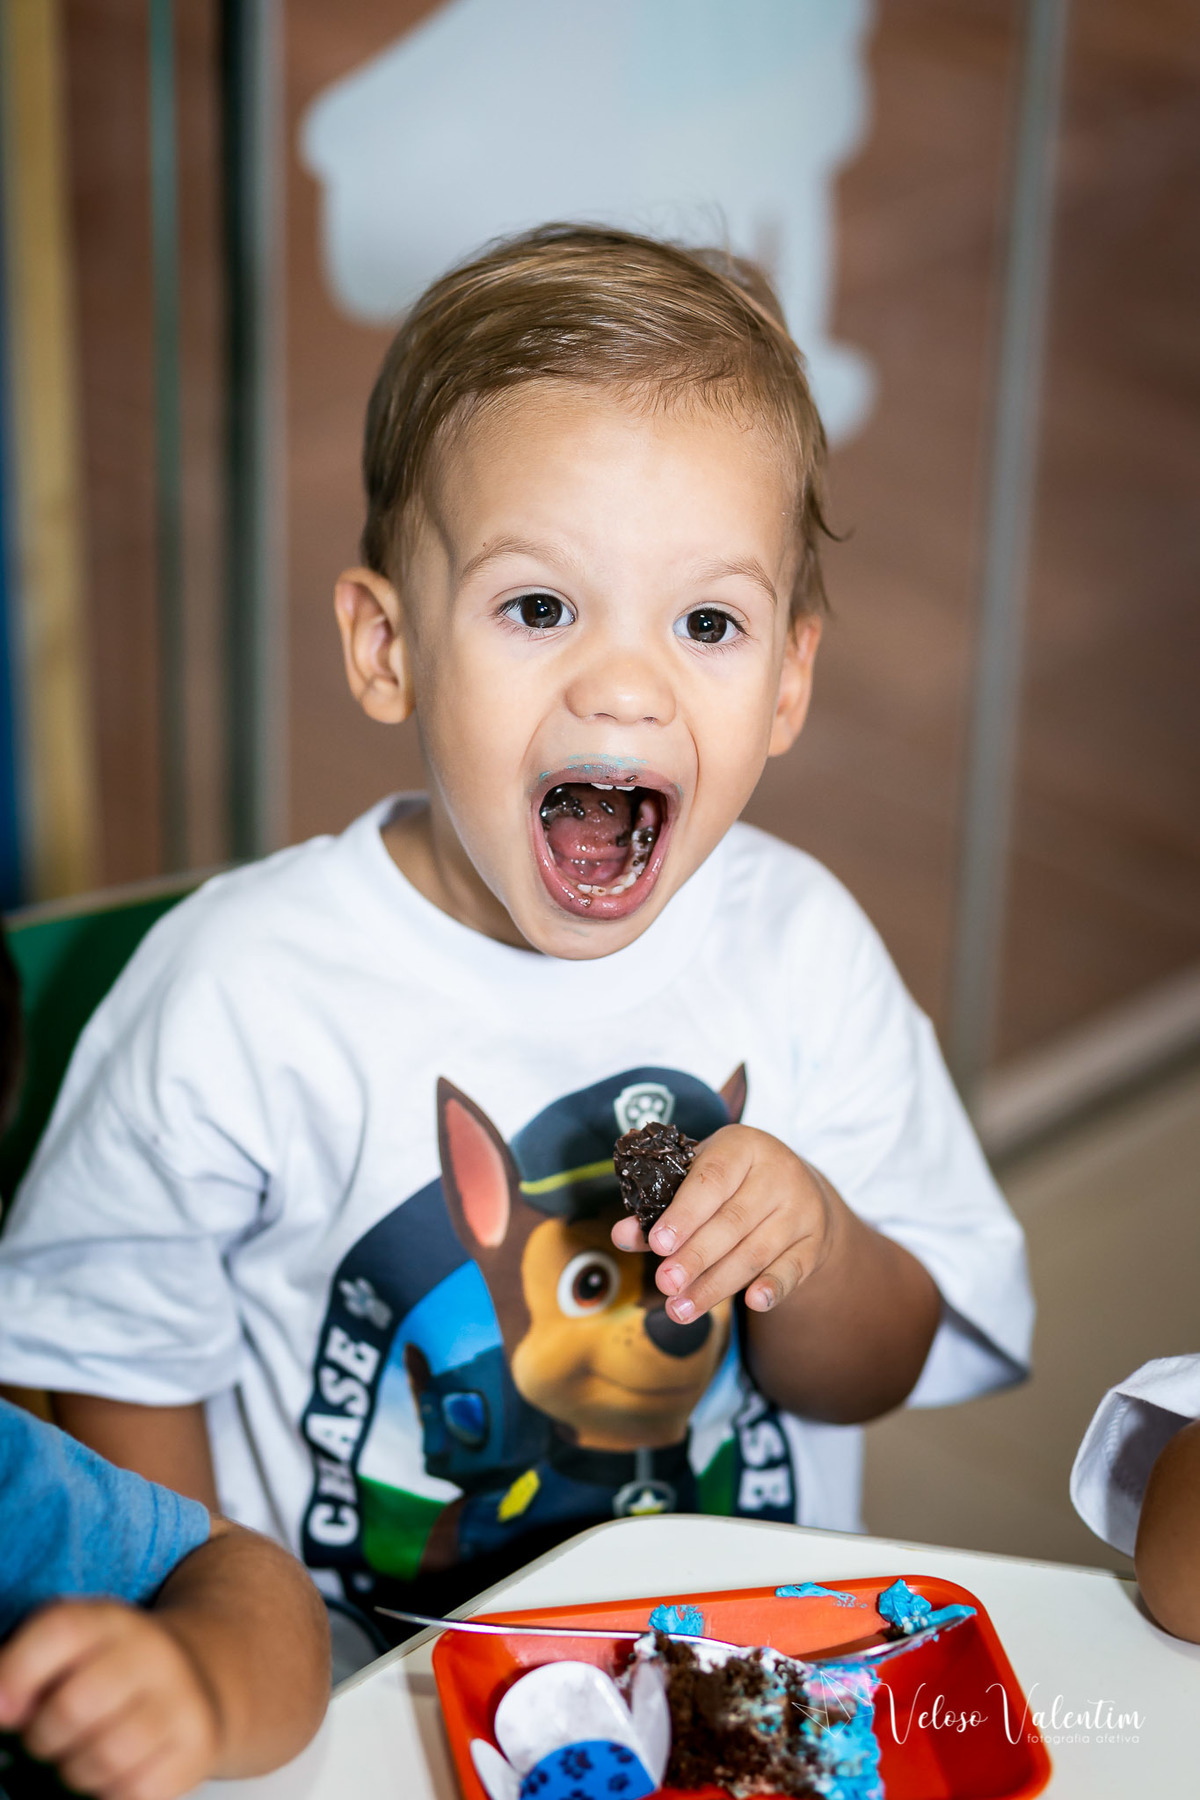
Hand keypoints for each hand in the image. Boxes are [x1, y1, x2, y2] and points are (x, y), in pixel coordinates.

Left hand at [0, 1600, 222, 1799]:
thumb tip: (2, 1709)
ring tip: (78, 1759)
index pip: (60, 1630)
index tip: (5, 1712)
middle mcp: (151, 1650)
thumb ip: (24, 1668)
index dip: (16, 1673)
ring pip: (104, 1757)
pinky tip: (111, 1776)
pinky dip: (111, 1794)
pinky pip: (137, 1790)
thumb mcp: (69, 1651)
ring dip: (75, 1774)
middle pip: (73, 1707)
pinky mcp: (198, 1742)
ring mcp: (181, 1696)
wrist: (193, 1677)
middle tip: (44, 1741)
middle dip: (42, 1740)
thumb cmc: (108, 1673)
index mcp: (109, 1620)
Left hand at [611, 1125, 838, 1321]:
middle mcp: (778, 1173)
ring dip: (716, 1285)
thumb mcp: (699, 1179)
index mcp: (743, 1146)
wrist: (798, 1187)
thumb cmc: (733, 1182)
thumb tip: (622, 1234)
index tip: (657, 1244)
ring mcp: (801, 1208)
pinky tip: (753, 1302)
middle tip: (665, 1285)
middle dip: (694, 1258)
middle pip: (732, 1222)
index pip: (711, 1180)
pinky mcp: (814, 1243)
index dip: (683, 1214)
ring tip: (681, 1309)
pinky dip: (773, 1287)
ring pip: (755, 1252)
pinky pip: (792, 1269)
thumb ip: (660, 1206)